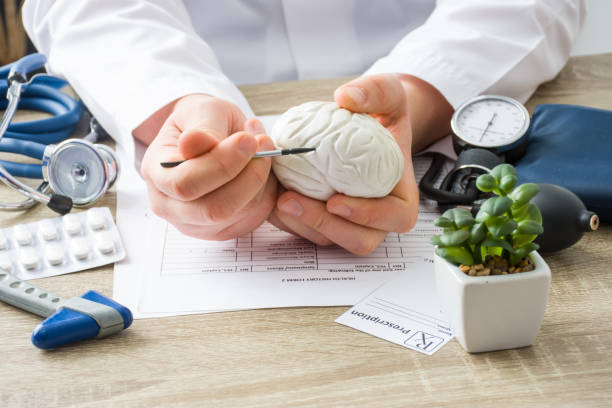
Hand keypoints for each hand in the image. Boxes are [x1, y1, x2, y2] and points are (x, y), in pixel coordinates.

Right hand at [140, 94, 276, 239]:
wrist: (209, 135)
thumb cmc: (202, 121)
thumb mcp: (201, 110)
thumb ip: (201, 127)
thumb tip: (194, 142)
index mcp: (156, 173)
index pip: (184, 184)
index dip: (221, 165)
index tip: (247, 139)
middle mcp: (169, 206)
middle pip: (213, 210)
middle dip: (248, 177)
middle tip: (264, 144)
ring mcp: (195, 224)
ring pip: (238, 215)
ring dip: (260, 181)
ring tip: (264, 149)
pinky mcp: (222, 230)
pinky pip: (253, 218)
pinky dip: (264, 193)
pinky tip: (260, 169)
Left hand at [269, 74, 421, 254]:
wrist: (366, 126)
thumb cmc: (382, 115)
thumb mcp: (388, 95)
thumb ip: (376, 91)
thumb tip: (347, 97)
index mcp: (401, 195)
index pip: (395, 218)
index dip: (369, 216)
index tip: (335, 201)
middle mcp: (378, 217)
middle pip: (359, 239)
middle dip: (324, 226)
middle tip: (292, 201)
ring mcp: (351, 224)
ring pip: (329, 240)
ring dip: (301, 225)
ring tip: (277, 199)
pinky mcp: (325, 222)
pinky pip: (307, 232)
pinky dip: (289, 220)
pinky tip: (271, 197)